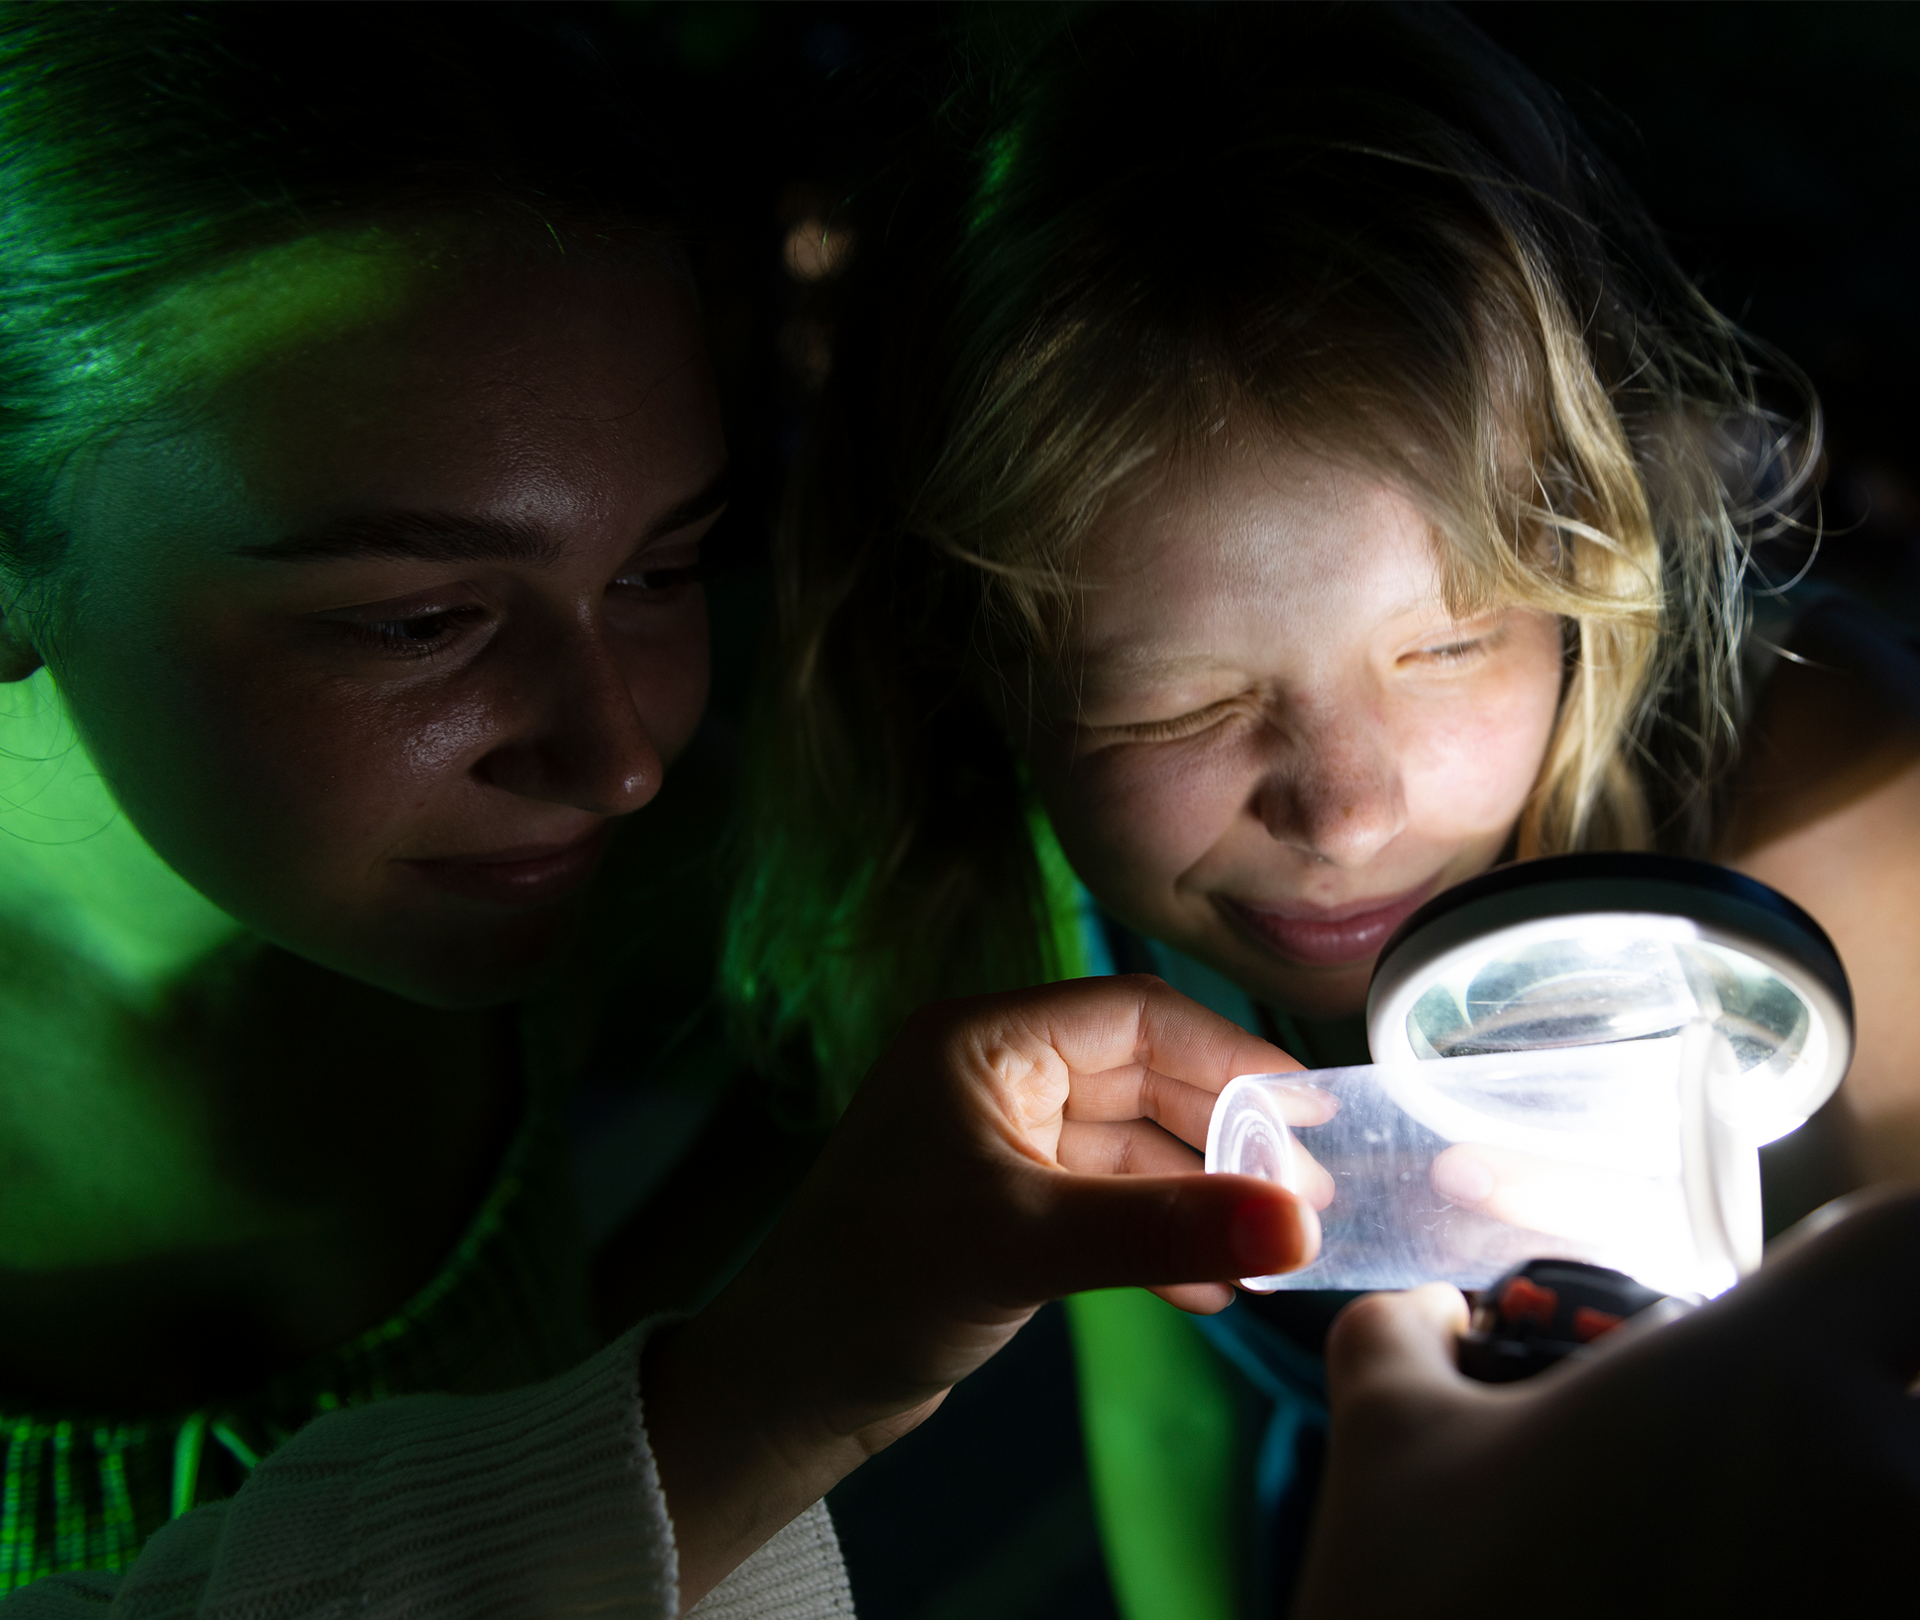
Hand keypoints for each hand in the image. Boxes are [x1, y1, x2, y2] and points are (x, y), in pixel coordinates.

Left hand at [645, 975, 1319, 1608]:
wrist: (790, 1386)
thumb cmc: (878, 1285)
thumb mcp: (1030, 1243)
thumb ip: (1165, 1228)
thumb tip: (1298, 1225)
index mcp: (984, 1041)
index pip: (1136, 1016)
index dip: (1228, 1057)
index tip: (1310, 1108)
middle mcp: (996, 1076)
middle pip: (1144, 1079)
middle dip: (1226, 1136)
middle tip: (1309, 1194)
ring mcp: (1004, 1141)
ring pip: (1132, 1147)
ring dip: (1201, 1195)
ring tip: (1275, 1249)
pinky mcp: (1009, 1205)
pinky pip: (1107, 1201)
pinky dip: (1159, 1236)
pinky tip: (1210, 1286)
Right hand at [1294, 1185, 1919, 1617]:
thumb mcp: (1389, 1449)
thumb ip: (1405, 1342)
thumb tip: (1424, 1315)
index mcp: (1769, 1381)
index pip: (1919, 1240)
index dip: (1898, 1259)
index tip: (1852, 1302)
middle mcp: (1885, 1492)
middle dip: (1895, 1396)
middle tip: (1826, 1440)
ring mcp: (1898, 1611)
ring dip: (1881, 1522)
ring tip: (1796, 1554)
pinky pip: (1892, 1601)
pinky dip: (1855, 1591)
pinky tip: (1771, 1611)